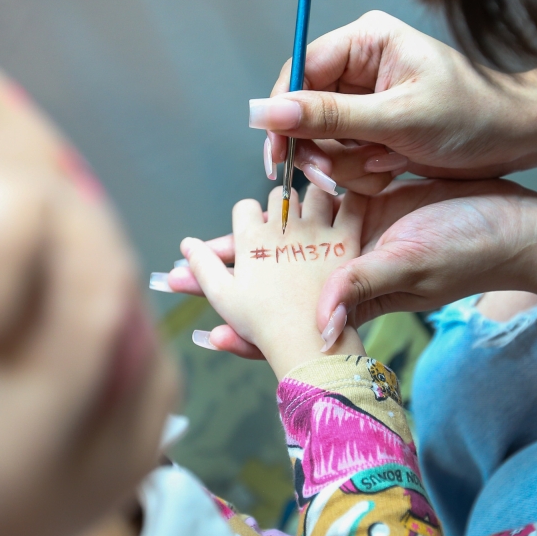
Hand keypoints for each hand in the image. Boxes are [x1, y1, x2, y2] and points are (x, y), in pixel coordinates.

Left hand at [162, 179, 535, 355]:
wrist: (513, 225)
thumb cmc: (470, 250)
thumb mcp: (413, 267)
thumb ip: (363, 289)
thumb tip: (319, 326)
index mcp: (352, 294)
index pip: (290, 321)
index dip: (250, 332)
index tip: (205, 337)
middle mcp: (346, 272)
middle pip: (276, 281)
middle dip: (229, 279)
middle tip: (173, 276)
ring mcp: (356, 241)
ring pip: (291, 244)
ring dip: (251, 241)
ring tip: (205, 241)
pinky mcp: (368, 210)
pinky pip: (321, 210)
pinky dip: (291, 207)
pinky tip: (264, 195)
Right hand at [179, 185, 366, 377]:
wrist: (307, 340)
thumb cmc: (261, 323)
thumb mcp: (222, 296)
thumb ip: (202, 266)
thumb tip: (185, 244)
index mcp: (250, 237)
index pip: (244, 207)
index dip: (247, 217)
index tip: (252, 230)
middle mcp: (282, 226)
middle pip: (278, 197)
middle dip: (279, 207)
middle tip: (285, 224)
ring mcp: (316, 231)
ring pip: (314, 195)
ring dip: (313, 201)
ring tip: (314, 217)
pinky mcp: (346, 240)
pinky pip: (351, 207)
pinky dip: (349, 203)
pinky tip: (346, 208)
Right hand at [248, 12, 536, 191]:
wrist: (516, 141)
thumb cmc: (472, 118)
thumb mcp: (396, 119)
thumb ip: (328, 117)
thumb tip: (267, 113)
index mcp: (365, 42)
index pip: (299, 72)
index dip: (283, 115)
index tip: (278, 153)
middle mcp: (359, 66)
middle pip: (304, 111)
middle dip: (320, 149)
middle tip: (331, 177)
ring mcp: (364, 99)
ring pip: (321, 139)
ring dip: (345, 165)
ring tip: (381, 170)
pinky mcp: (372, 128)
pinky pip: (342, 155)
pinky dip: (361, 172)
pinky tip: (390, 171)